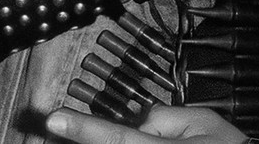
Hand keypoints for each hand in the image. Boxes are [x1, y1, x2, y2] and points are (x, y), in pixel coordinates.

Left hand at [46, 105, 246, 142]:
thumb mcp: (204, 121)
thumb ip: (166, 117)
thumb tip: (138, 120)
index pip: (116, 136)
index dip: (83, 127)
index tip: (55, 118)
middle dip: (82, 140)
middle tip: (58, 129)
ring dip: (97, 143)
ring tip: (75, 133)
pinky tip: (117, 138)